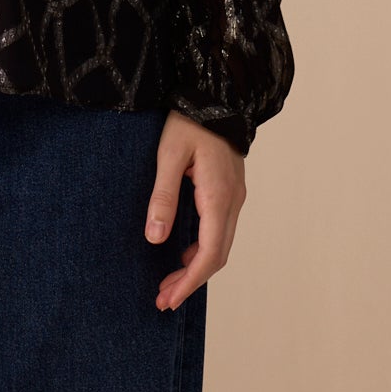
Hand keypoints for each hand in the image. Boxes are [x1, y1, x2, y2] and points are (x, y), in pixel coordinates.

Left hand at [144, 109, 245, 310]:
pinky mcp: (230, 190)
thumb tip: (155, 238)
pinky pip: (220, 229)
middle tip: (164, 299)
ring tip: (168, 282)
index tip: (169, 299)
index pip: (209, 253)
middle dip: (190, 281)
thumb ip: (163, 196)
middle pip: (217, 255)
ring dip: (196, 266)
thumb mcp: (169, 154)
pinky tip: (182, 252)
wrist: (215, 92)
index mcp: (218, 196)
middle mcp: (233, 201)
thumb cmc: (189, 120)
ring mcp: (235, 196)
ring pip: (220, 244)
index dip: (189, 281)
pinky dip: (203, 248)